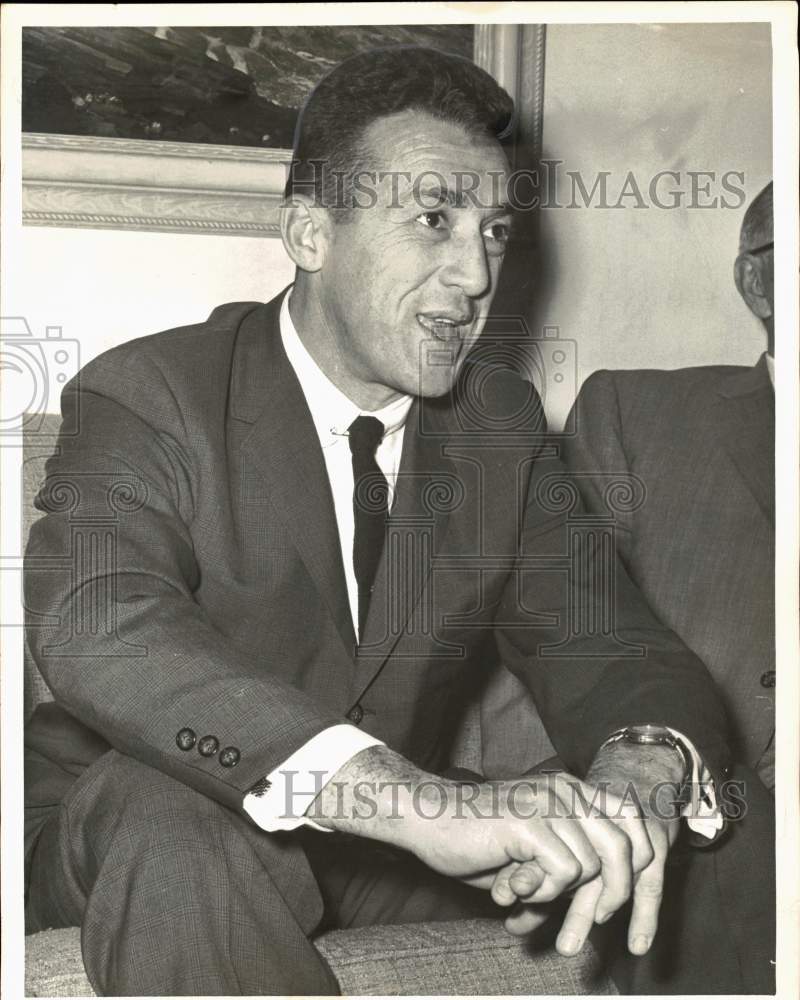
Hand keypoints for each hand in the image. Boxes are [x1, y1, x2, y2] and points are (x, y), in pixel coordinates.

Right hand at [494, 748, 681, 955]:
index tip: (623, 906)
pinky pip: (564, 871)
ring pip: (591, 866)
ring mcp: (549, 803)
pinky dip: (542, 890)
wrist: (428, 821)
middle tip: (589, 923)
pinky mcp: (530, 821)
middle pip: (624, 847)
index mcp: (571, 790)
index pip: (632, 820)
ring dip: (560, 895)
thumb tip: (602, 908)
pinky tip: (510, 885)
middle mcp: (566, 790)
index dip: (639, 865)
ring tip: (522, 894)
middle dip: (614, 895)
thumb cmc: (477, 840)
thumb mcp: (532, 853)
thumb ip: (567, 866)